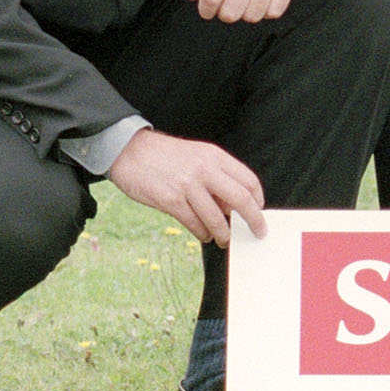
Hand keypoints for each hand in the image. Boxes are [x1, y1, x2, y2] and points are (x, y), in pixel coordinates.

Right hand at [109, 129, 267, 242]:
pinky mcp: (170, 200)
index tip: (259, 211)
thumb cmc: (166, 156)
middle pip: (240, 199)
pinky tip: (204, 235)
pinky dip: (203, 234)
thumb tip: (233, 206)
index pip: (248, 180)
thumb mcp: (197, 156)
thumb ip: (216, 176)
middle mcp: (204, 169)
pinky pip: (194, 224)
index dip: (258, 199)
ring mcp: (187, 185)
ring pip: (216, 218)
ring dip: (224, 234)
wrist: (130, 151)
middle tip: (257, 232)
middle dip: (253, 220)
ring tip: (224, 239)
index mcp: (214, 155)